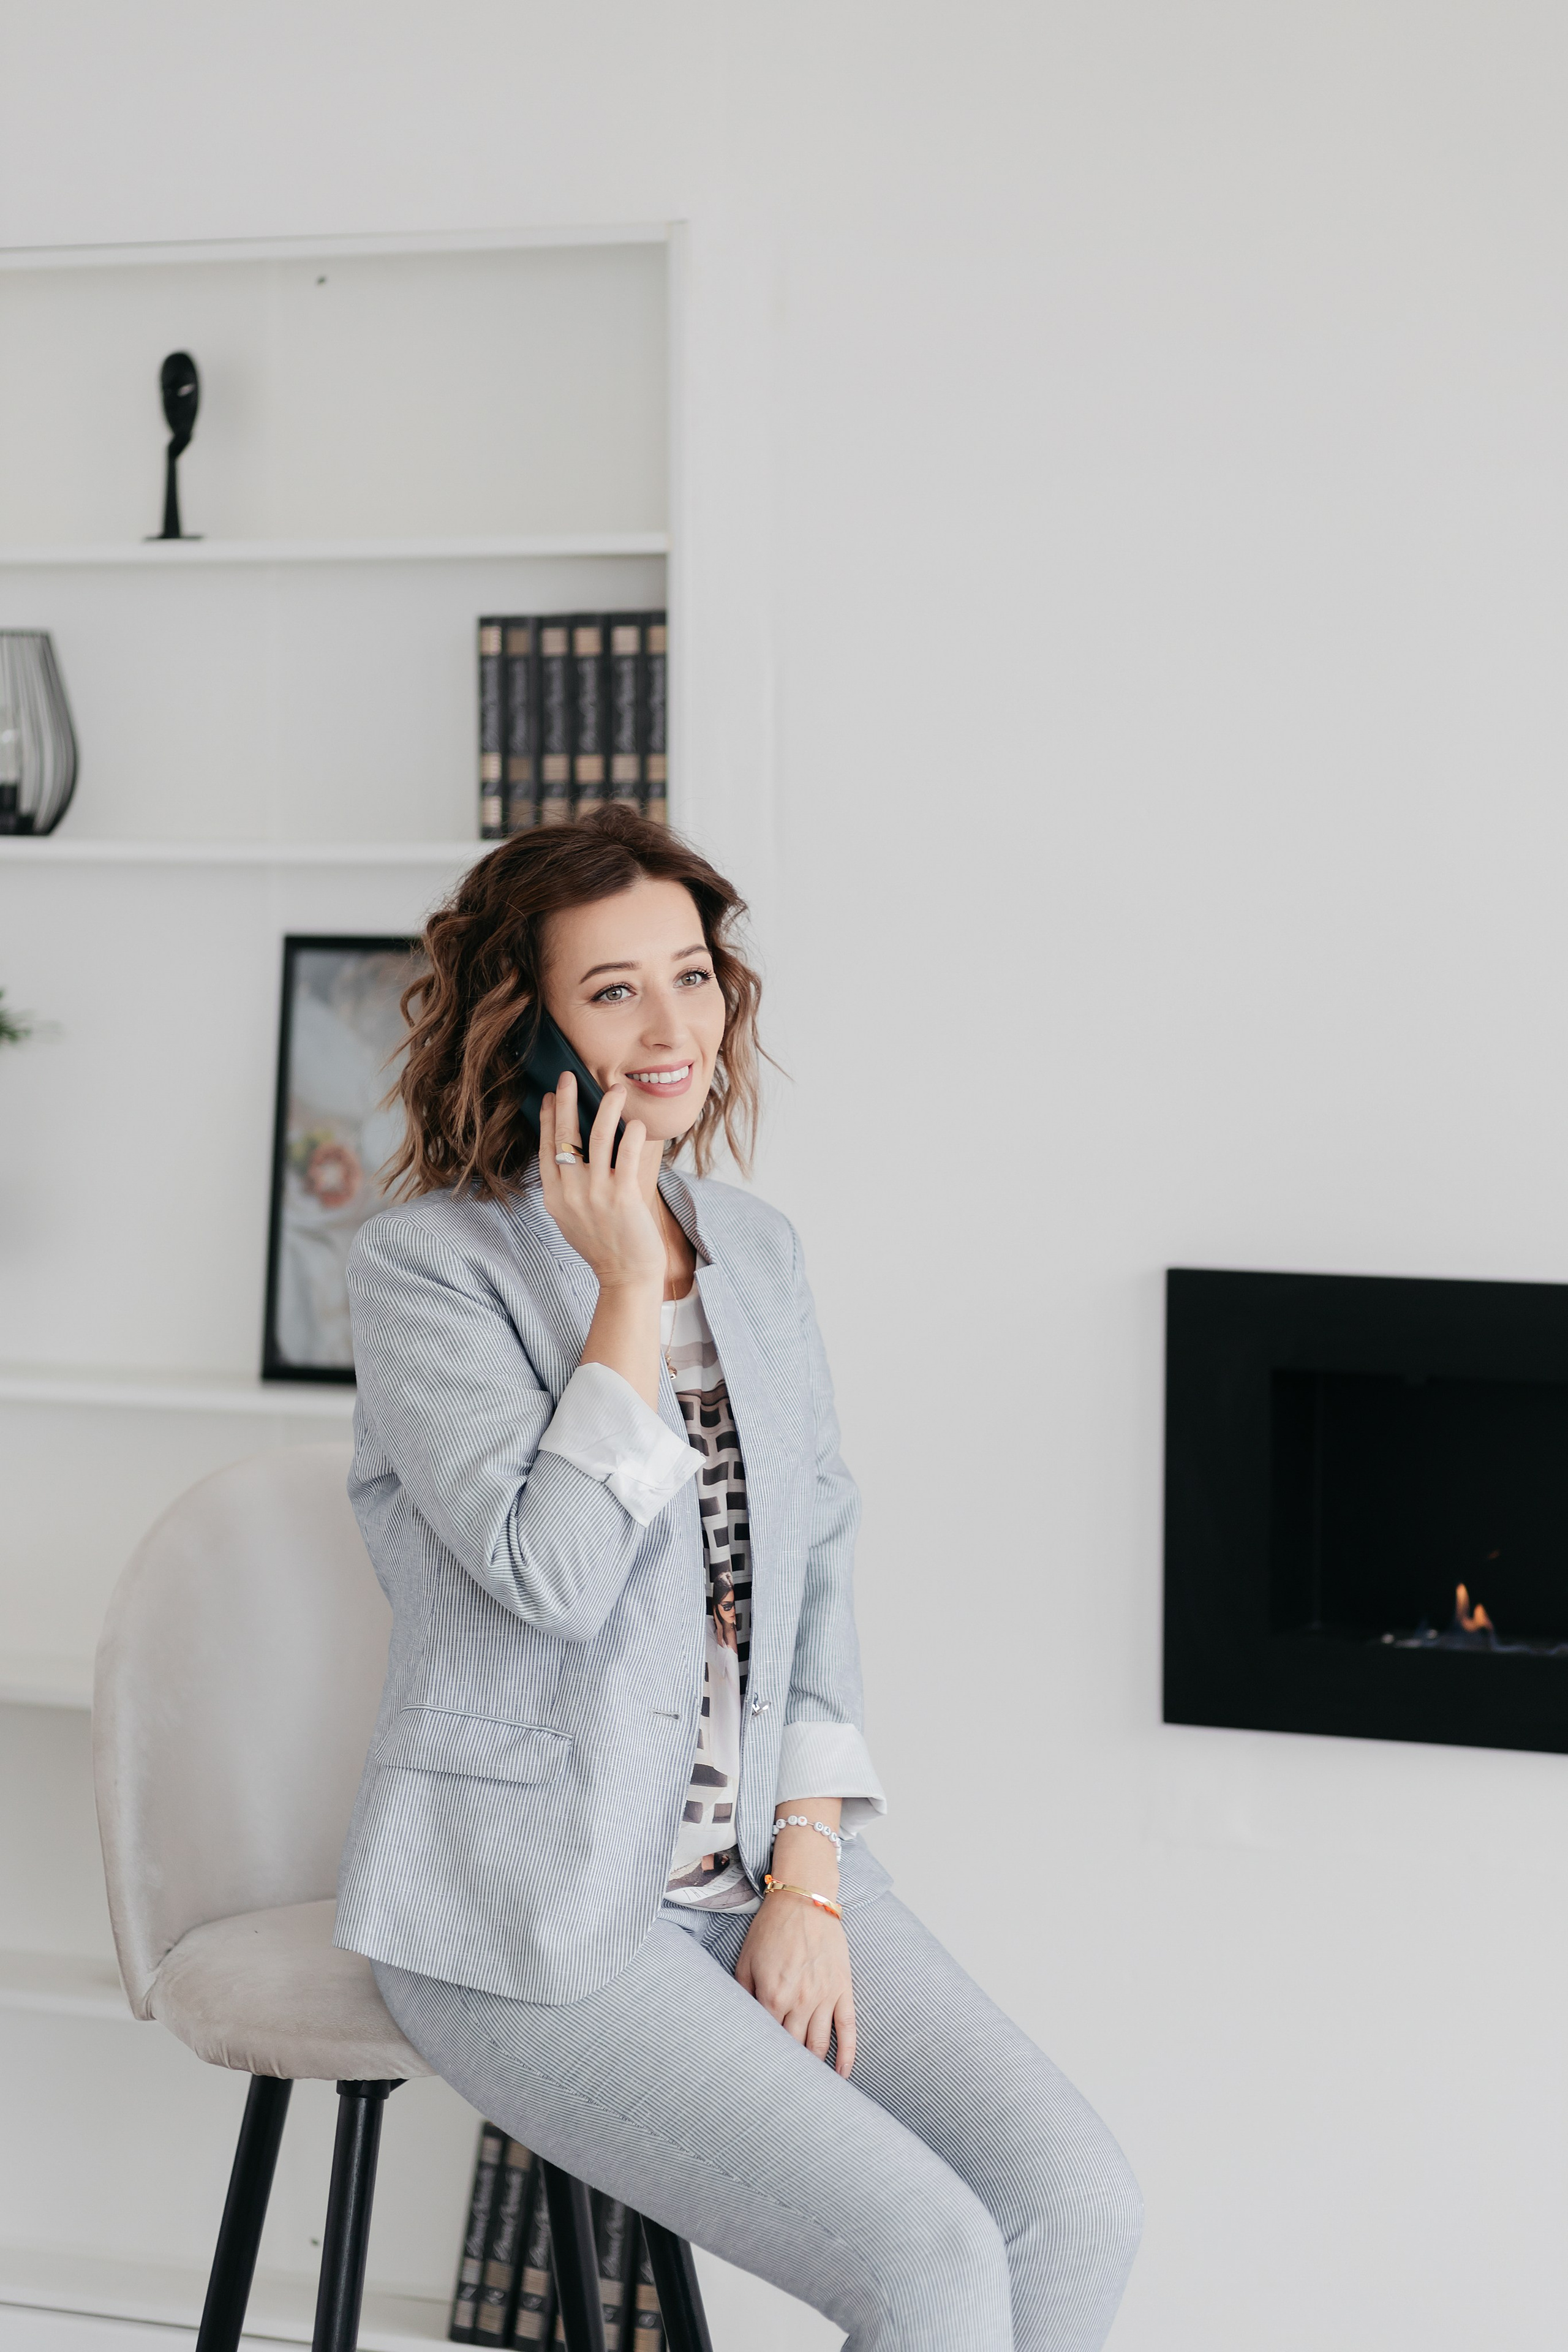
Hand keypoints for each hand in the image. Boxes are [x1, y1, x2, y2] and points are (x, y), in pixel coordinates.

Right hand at [538, 1073, 663, 1294]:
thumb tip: (568, 1154)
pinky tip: (637, 1123)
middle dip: (566, 1102)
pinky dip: (632, 1135)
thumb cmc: (603, 1244)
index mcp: (554, 1197)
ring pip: (598, 1138)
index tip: (549, 1096)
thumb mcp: (572, 1217)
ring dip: (606, 1109)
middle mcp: (571, 1193)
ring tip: (615, 1090)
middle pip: (565, 1137)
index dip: (547, 1119)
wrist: (625, 1275)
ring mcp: (596, 1195)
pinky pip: (627, 1155)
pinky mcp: (623, 1197)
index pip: (546, 1148)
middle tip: (570, 1076)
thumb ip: (567, 1188)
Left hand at [735, 1887, 855, 2076]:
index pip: (767, 2039)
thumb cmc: (771, 1928)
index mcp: (772, 1996)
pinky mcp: (842, 1989)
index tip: (760, 2071)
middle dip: (788, 2068)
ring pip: (819, 2044)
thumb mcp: (745, 1960)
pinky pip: (847, 2028)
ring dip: (814, 2068)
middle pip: (794, 2047)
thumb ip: (742, 1994)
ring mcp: (824, 1997)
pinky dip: (846, 2055)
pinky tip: (842, 2075)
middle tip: (782, 2088)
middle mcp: (799, 2002)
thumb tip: (742, 2024)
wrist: (804, 1900)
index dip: (763, 2056)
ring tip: (809, 2087)